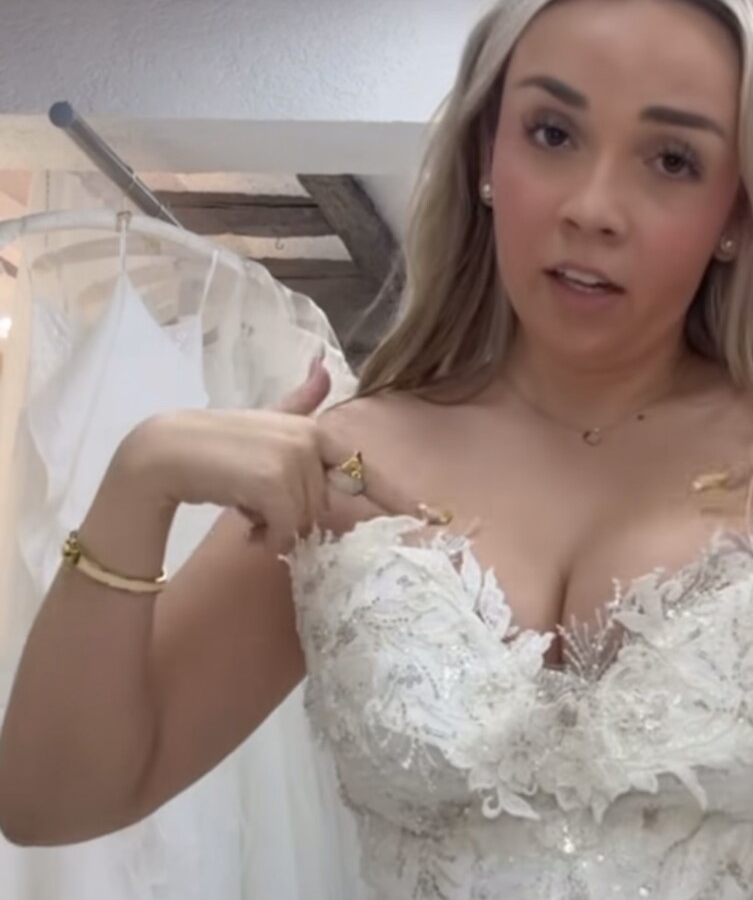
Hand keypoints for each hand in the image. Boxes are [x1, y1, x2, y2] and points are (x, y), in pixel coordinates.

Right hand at [121, 355, 389, 557]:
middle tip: (262, 515)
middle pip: (331, 508)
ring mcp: (296, 458)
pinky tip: (245, 525)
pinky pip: (290, 528)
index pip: (367, 470)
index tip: (439, 520)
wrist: (166, 454)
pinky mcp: (276, 480)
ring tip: (248, 514)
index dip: (402, 500)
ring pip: (309, 522)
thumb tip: (323, 364)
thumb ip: (300, 403)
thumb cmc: (219, 449)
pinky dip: (268, 536)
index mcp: (317, 431)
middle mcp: (312, 440)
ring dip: (280, 531)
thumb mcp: (267, 424)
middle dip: (303, 523)